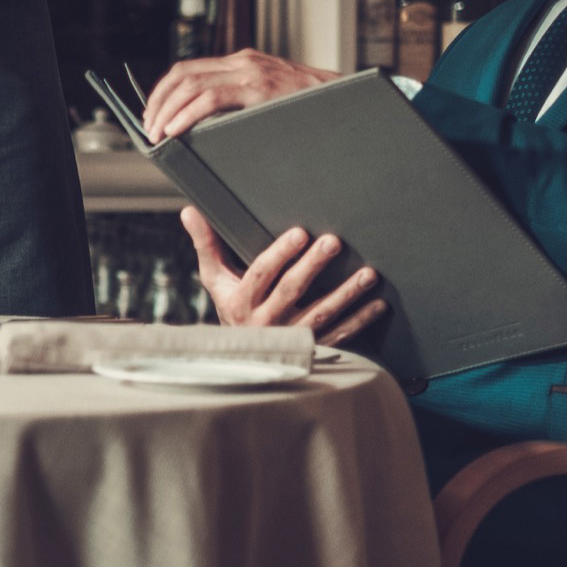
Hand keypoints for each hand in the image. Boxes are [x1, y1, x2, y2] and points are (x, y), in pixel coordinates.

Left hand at [141, 49, 338, 141]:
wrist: (349, 102)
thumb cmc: (310, 108)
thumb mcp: (271, 98)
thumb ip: (242, 103)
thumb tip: (207, 127)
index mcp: (243, 63)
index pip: (188, 70)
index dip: (163, 91)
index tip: (152, 114)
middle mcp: (244, 62)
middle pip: (182, 75)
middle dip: (158, 102)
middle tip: (148, 128)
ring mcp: (252, 72)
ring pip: (191, 84)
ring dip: (167, 110)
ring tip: (157, 134)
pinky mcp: (260, 88)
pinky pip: (211, 98)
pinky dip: (187, 114)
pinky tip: (177, 130)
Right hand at [183, 207, 386, 346]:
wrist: (240, 355)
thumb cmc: (230, 305)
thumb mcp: (214, 278)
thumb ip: (206, 244)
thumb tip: (189, 211)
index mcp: (241, 301)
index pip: (261, 274)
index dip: (280, 254)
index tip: (300, 233)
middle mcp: (265, 321)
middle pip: (291, 290)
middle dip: (313, 265)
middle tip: (334, 242)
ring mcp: (290, 336)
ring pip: (320, 314)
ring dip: (346, 294)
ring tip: (367, 274)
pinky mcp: (311, 348)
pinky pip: (339, 335)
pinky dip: (360, 320)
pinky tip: (378, 303)